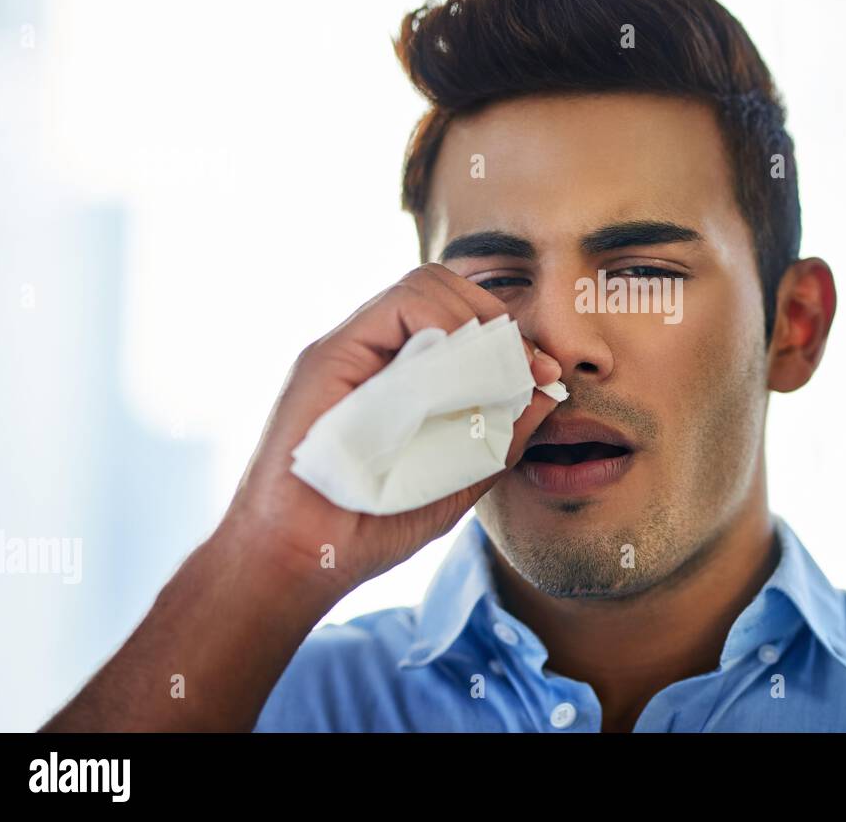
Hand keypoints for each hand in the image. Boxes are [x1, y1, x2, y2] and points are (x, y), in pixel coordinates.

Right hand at [224, 262, 561, 594]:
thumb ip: (501, 437)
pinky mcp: (329, 357)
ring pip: (424, 285)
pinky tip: (462, 373)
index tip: (543, 372)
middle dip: (497, 318)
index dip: (507, 332)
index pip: (460, 313)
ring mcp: (348, 349)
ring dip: (475, 322)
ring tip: (496, 373)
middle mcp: (373, 351)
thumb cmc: (367, 527)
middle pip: (445, 286)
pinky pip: (396, 309)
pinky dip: (443, 326)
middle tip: (527, 366)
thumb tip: (549, 391)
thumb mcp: (458, 479)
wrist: (297, 560)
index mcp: (400, 372)